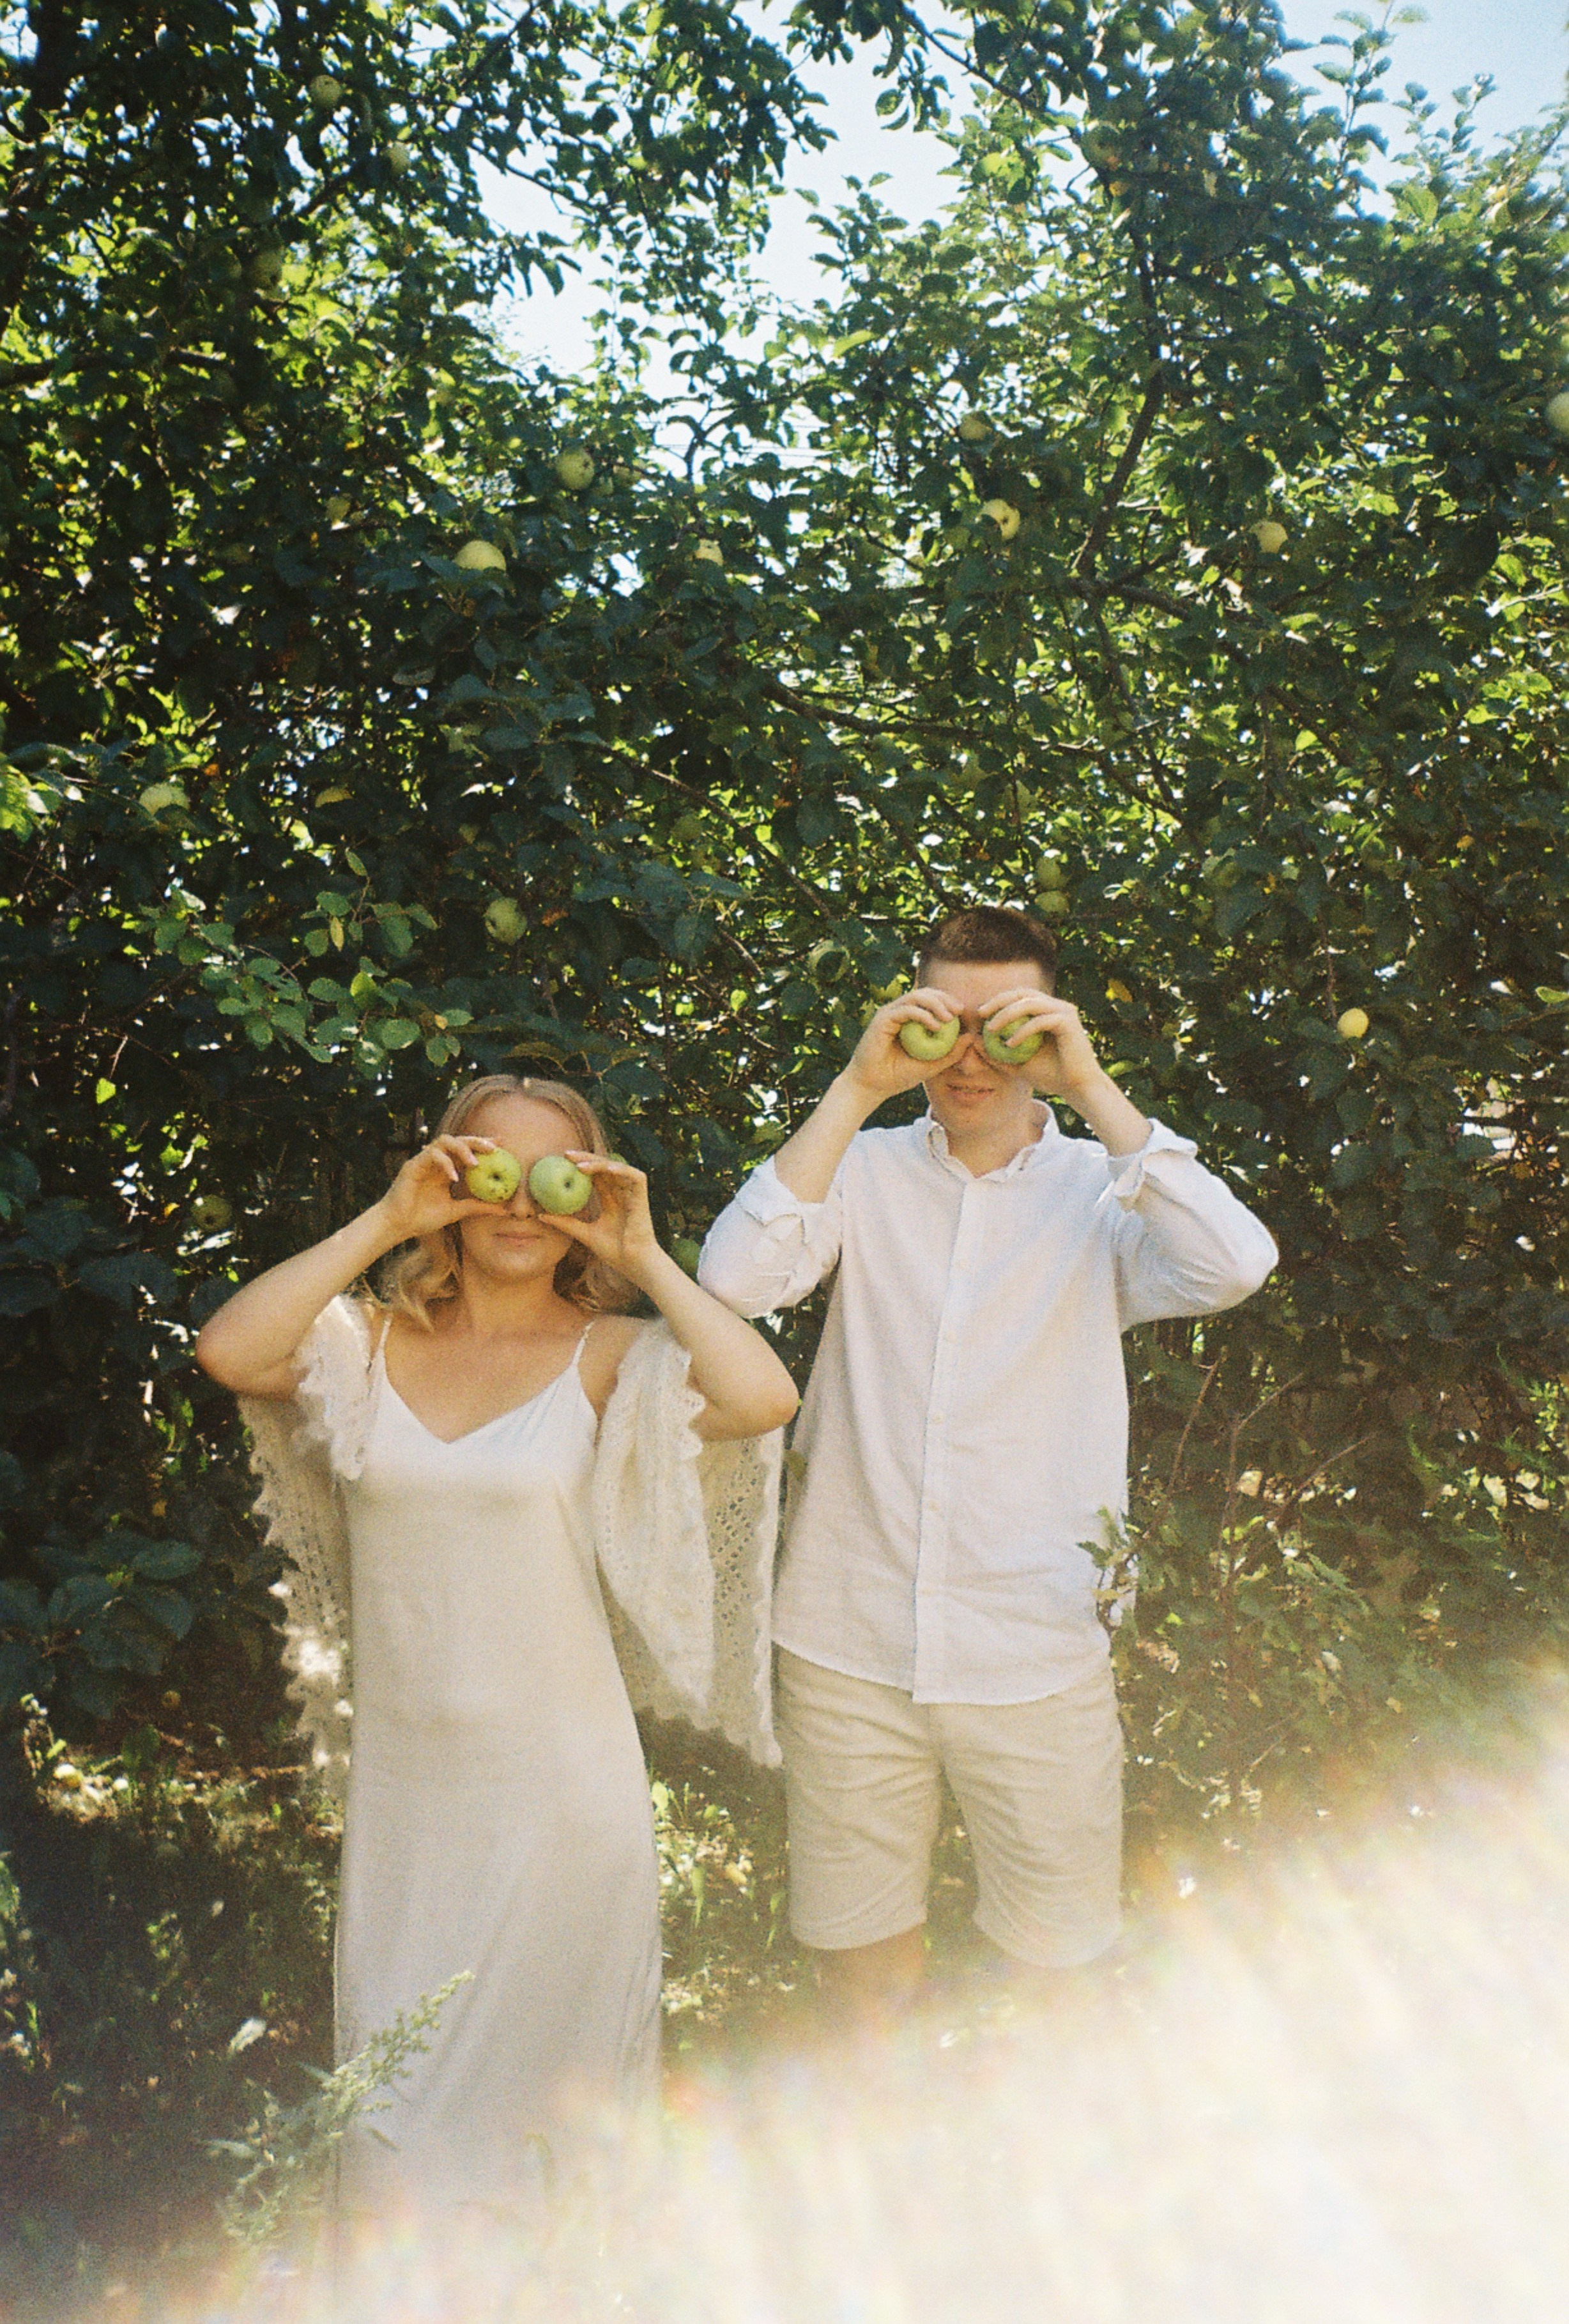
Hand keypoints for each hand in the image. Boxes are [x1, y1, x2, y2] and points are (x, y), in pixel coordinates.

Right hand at [375, 1135, 502, 1244]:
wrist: (399, 1226)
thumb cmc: (423, 1218)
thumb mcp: (457, 1211)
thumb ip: (478, 1207)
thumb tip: (505, 1210)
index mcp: (447, 1169)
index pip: (467, 1150)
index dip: (483, 1144)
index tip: (502, 1144)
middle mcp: (436, 1162)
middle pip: (458, 1140)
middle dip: (477, 1141)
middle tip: (493, 1148)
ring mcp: (424, 1161)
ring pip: (444, 1141)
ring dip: (461, 1149)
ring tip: (475, 1163)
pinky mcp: (413, 1165)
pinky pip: (431, 1155)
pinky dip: (444, 1163)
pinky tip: (453, 1176)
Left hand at [549, 1153, 661, 1283]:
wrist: (633, 1263)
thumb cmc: (614, 1252)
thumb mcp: (584, 1234)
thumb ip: (566, 1223)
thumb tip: (540, 1215)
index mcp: (610, 1200)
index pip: (595, 1176)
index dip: (580, 1166)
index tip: (560, 1161)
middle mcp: (621, 1193)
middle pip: (603, 1167)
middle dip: (585, 1158)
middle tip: (566, 1154)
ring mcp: (632, 1194)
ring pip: (616, 1168)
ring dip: (599, 1163)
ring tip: (579, 1165)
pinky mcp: (642, 1196)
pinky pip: (635, 1176)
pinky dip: (622, 1170)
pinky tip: (607, 1169)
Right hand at [843, 987, 964, 1103]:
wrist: (872, 1086)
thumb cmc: (899, 1075)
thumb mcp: (932, 1065)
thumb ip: (951, 1052)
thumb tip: (970, 1037)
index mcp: (909, 1018)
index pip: (930, 999)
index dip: (947, 1000)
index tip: (962, 1011)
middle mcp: (899, 1012)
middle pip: (925, 993)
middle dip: (944, 998)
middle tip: (959, 1010)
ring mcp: (890, 1014)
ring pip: (916, 997)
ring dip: (935, 1004)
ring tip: (949, 1018)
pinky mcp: (882, 1019)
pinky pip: (906, 1010)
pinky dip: (923, 1015)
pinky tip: (935, 1026)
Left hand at [980, 988, 1107, 1102]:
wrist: (1077, 1088)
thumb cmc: (1051, 1076)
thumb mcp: (1017, 1063)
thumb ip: (997, 1052)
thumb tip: (973, 1040)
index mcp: (1047, 1011)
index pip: (1019, 996)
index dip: (998, 1000)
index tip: (980, 1013)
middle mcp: (1057, 1006)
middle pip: (1023, 993)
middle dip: (999, 1000)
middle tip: (981, 1013)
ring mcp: (1064, 1011)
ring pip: (1029, 1003)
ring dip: (1006, 1014)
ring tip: (991, 1029)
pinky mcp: (1068, 1022)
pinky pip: (1039, 1021)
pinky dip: (1022, 1031)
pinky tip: (1009, 1044)